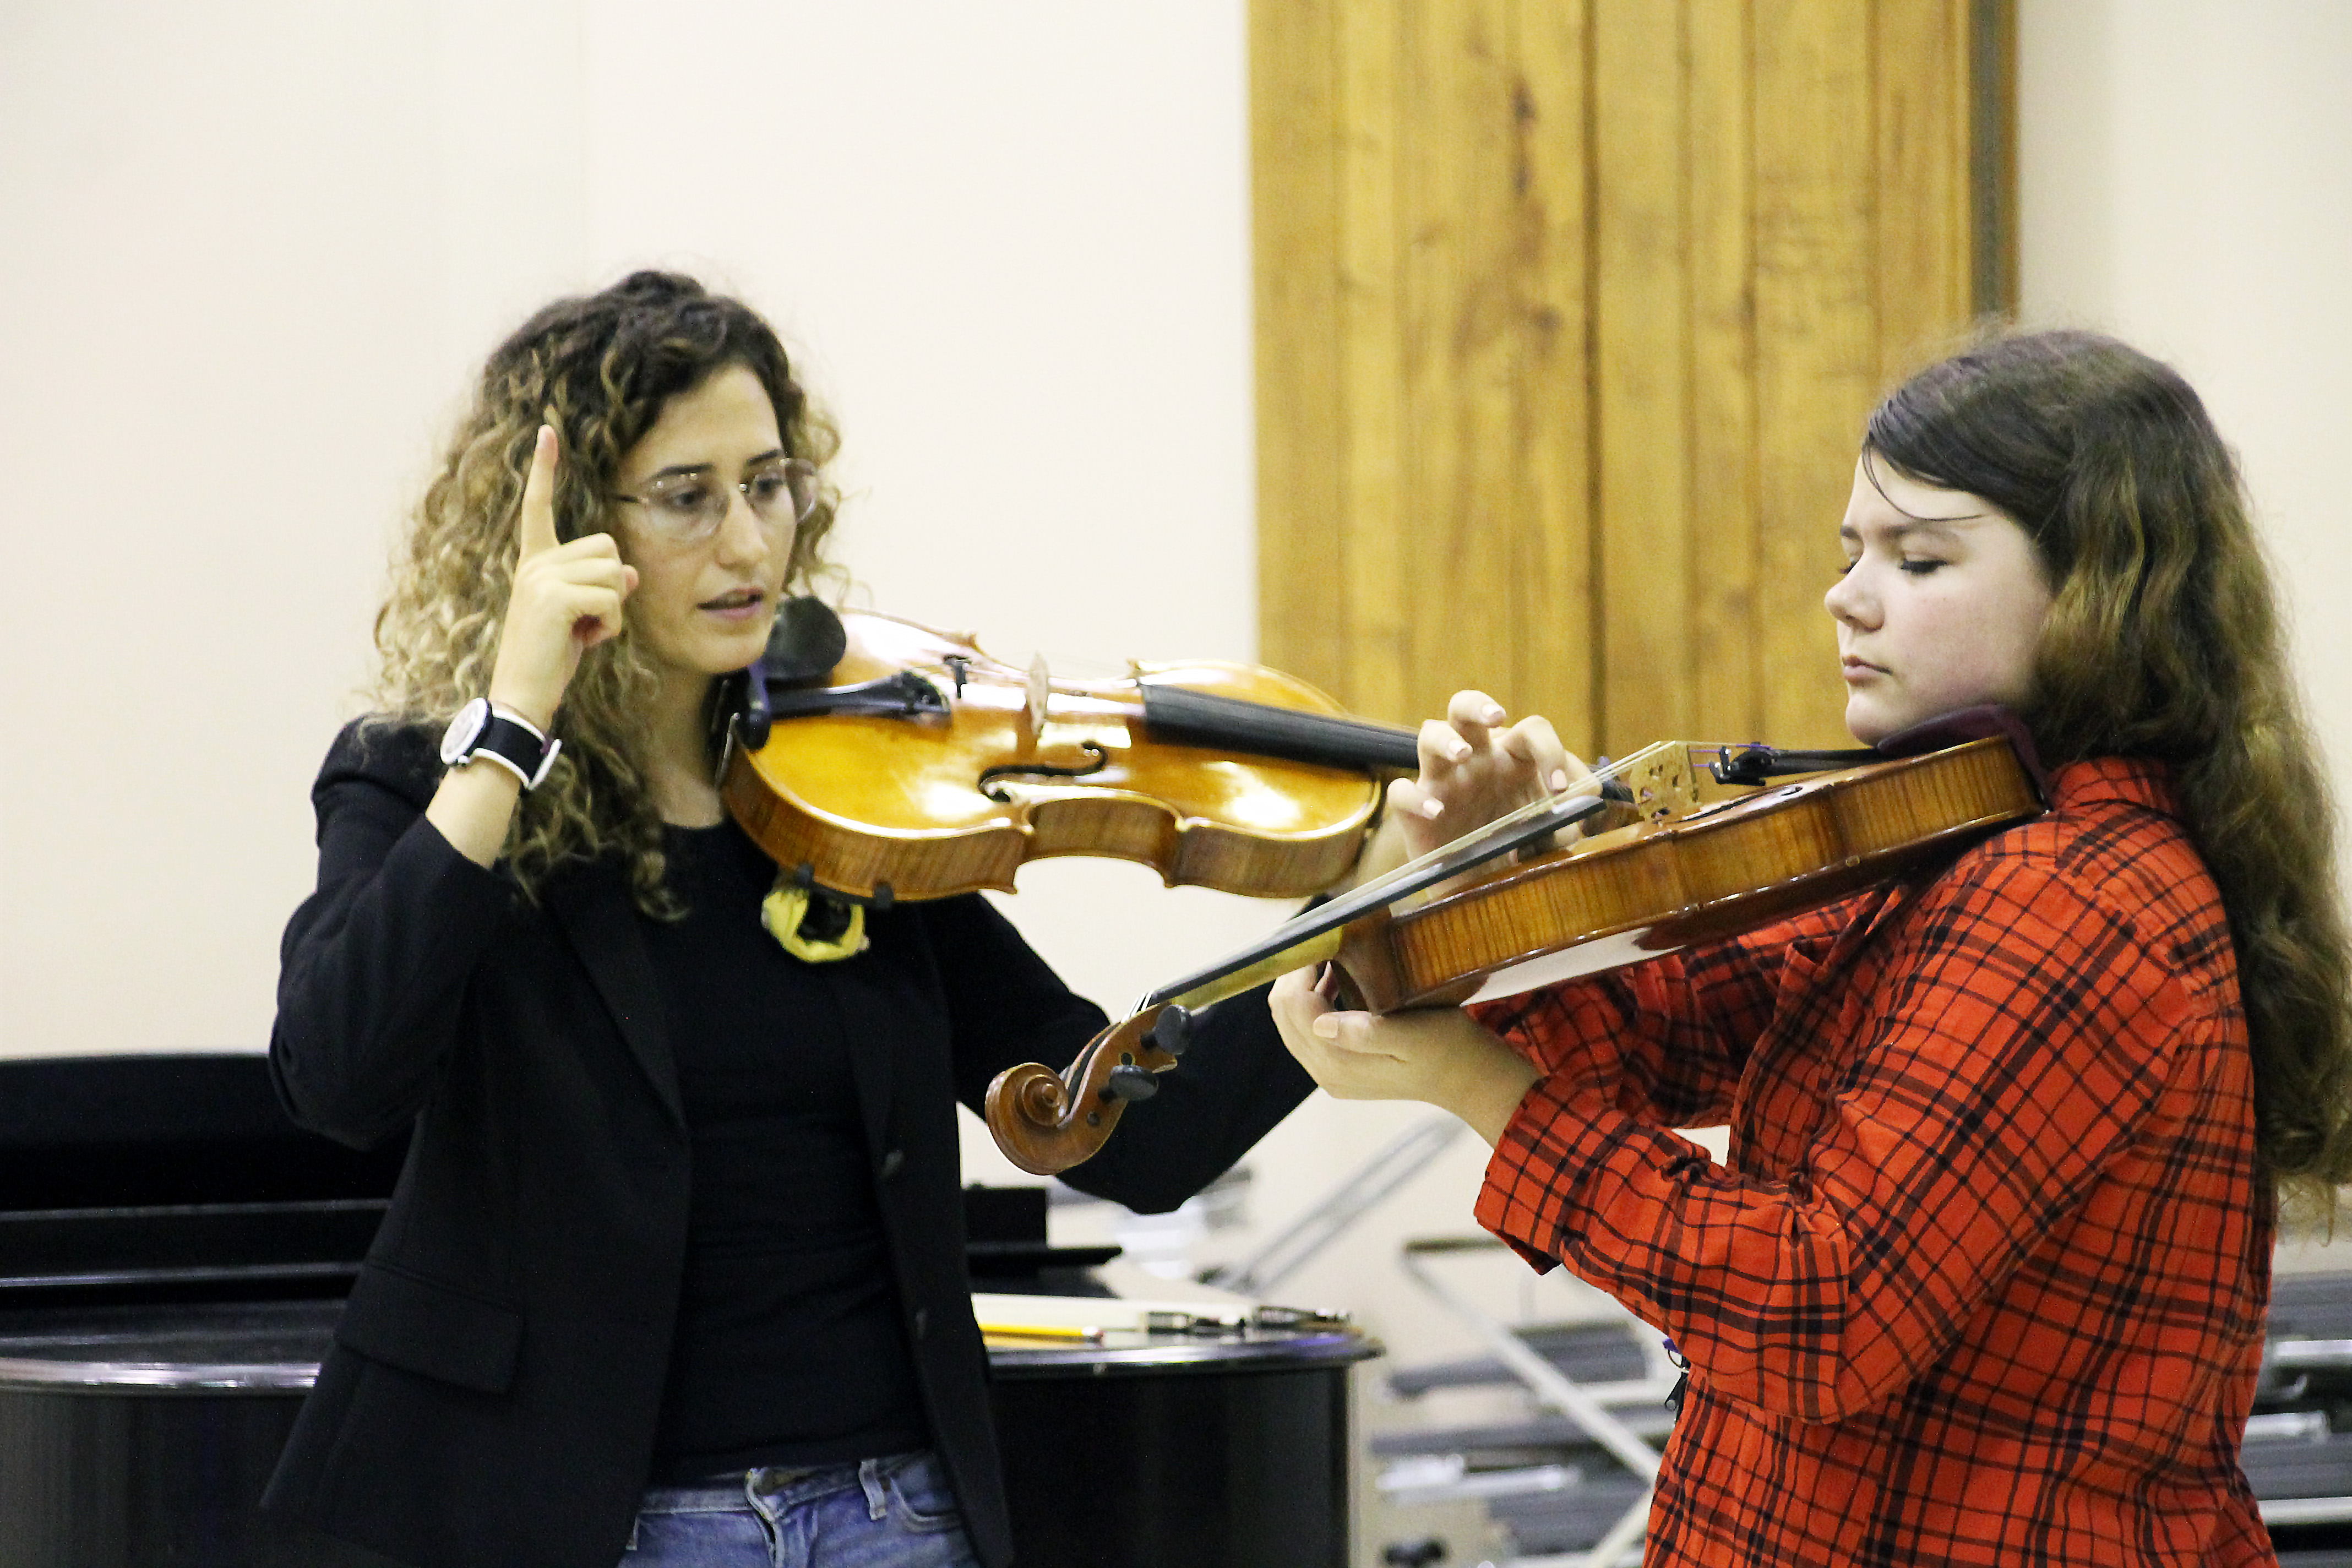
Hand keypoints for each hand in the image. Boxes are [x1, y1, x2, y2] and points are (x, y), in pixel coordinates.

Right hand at [484, 426, 637, 728]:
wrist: (523, 694)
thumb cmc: (552, 658)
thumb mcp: (583, 618)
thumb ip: (603, 590)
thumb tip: (630, 573)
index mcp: (534, 562)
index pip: (538, 507)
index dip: (543, 469)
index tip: (546, 431)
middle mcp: (534, 563)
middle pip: (609, 549)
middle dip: (613, 587)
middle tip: (586, 621)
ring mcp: (541, 578)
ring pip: (614, 574)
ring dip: (613, 611)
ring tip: (583, 633)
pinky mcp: (554, 598)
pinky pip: (612, 600)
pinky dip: (611, 627)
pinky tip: (586, 641)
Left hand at [1269, 966, 1538, 1144]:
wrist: (1469, 1079)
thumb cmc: (1449, 1048)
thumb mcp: (1415, 1035)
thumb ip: (1367, 1032)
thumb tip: (1319, 1024)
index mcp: (1340, 1063)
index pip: (1295, 1006)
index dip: (1299, 967)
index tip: (1318, 935)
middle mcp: (1327, 1072)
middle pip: (1283, 1014)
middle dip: (1293, 974)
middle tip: (1319, 940)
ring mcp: (1330, 1074)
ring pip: (1290, 1021)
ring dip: (1301, 985)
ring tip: (1324, 953)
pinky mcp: (1338, 1069)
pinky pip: (1306, 1031)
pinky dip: (1311, 1001)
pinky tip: (1333, 979)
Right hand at [1389, 689, 1588, 858]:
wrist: (1483, 893)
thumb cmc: (1521, 850)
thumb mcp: (1554, 835)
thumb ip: (1570, 817)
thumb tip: (1584, 802)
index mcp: (1513, 757)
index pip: (1531, 731)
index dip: (1549, 752)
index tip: (1561, 791)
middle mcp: (1475, 759)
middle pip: (1468, 708)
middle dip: (1481, 705)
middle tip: (1497, 716)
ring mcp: (1442, 780)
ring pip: (1429, 733)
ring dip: (1445, 738)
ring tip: (1462, 754)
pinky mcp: (1414, 812)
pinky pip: (1404, 793)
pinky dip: (1417, 798)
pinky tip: (1437, 812)